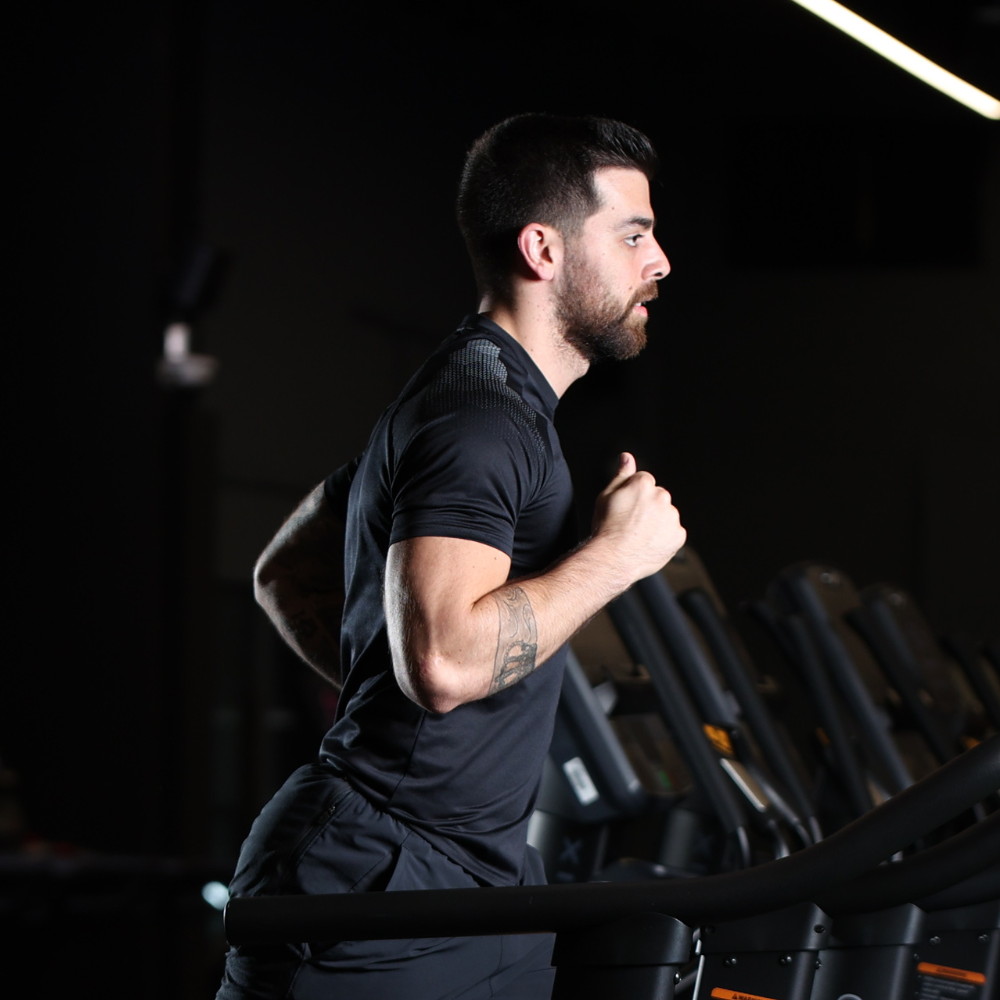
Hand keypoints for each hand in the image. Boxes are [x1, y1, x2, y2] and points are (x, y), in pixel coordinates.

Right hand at [591, 453, 685, 584]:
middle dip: (648, 507)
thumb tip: (627, 457)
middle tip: (631, 523)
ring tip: (639, 535)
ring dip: (657, 522)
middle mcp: (662, 497)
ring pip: (666, 515)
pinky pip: (673, 533)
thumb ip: (621, 474)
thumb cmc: (606, 528)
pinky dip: (664, 538)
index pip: (644, 482)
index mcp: (644, 484)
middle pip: (658, 497)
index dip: (633, 496)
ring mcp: (672, 517)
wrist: (614, 558)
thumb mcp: (606, 496)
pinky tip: (648, 543)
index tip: (626, 508)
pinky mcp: (678, 535)